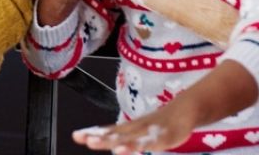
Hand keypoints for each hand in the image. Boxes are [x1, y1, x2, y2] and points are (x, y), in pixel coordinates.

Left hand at [72, 102, 195, 154]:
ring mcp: (149, 132)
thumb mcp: (137, 131)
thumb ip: (120, 137)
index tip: (76, 136)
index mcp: (129, 128)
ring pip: (130, 138)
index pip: (107, 130)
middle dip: (100, 138)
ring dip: (116, 141)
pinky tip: (131, 149)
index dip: (92, 133)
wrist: (183, 110)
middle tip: (86, 140)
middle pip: (115, 134)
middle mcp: (135, 128)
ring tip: (103, 145)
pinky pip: (151, 142)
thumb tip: (104, 143)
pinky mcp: (163, 137)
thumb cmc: (158, 123)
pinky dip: (140, 146)